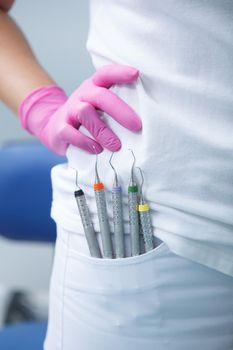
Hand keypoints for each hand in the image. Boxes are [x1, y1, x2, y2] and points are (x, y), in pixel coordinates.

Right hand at [19, 64, 141, 154]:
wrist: (54, 127)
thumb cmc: (87, 118)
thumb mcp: (99, 107)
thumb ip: (116, 107)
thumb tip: (147, 118)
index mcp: (94, 87)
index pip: (105, 74)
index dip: (120, 72)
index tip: (136, 74)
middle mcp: (82, 95)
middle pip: (100, 96)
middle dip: (120, 110)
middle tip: (137, 126)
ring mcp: (69, 111)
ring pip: (85, 113)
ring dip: (103, 131)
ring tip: (116, 145)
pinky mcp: (59, 128)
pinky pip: (70, 133)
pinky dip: (84, 142)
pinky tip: (97, 150)